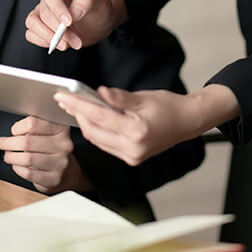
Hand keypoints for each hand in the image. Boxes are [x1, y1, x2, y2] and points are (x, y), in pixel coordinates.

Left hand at [0, 116, 93, 192]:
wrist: (65, 172)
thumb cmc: (50, 150)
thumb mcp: (47, 133)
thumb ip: (33, 127)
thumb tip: (13, 130)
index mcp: (61, 129)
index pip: (33, 123)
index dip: (18, 127)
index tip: (14, 131)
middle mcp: (64, 145)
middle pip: (27, 141)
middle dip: (8, 143)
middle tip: (3, 144)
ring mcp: (60, 163)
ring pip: (27, 158)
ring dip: (11, 157)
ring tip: (9, 155)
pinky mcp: (54, 179)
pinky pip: (28, 173)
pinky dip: (18, 169)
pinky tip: (18, 166)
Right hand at [25, 0, 127, 51]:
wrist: (99, 22)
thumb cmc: (100, 7)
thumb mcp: (102, 0)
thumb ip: (90, 0)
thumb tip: (75, 11)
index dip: (57, 8)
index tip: (69, 22)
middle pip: (43, 12)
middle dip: (59, 31)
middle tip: (76, 41)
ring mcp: (43, 12)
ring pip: (33, 23)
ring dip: (49, 38)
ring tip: (68, 45)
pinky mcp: (41, 26)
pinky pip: (31, 34)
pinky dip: (42, 42)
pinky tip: (60, 44)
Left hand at [54, 85, 239, 165]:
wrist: (187, 122)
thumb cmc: (169, 107)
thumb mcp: (144, 97)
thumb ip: (120, 97)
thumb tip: (99, 93)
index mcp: (137, 131)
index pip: (99, 117)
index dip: (78, 105)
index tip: (63, 96)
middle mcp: (133, 148)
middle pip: (94, 132)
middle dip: (78, 115)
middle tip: (65, 99)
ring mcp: (132, 157)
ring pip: (97, 140)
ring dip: (85, 124)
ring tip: (75, 107)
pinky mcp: (131, 159)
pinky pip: (106, 145)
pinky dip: (96, 132)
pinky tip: (91, 119)